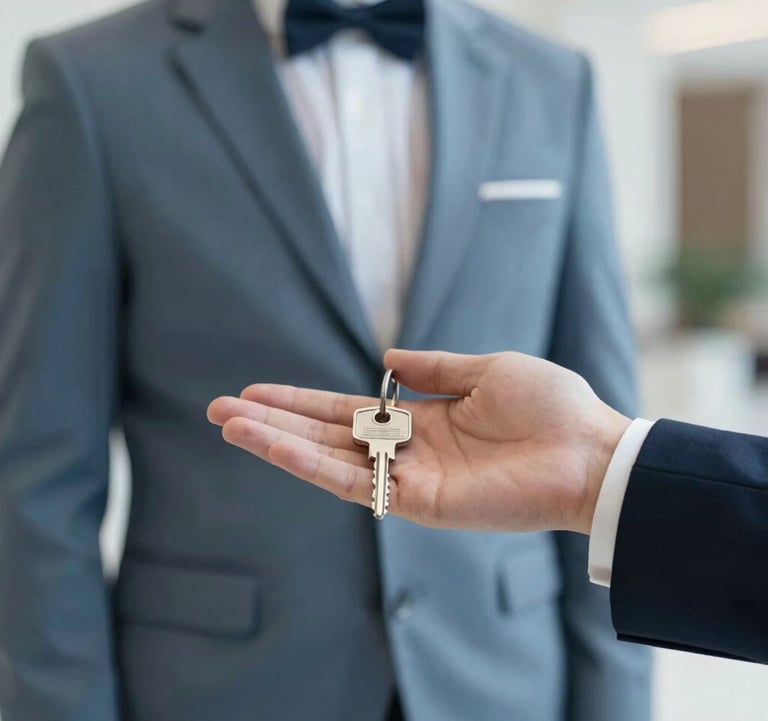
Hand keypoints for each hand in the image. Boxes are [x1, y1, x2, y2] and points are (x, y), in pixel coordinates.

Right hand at [207, 350, 629, 533]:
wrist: (590, 450)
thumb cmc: (549, 406)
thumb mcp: (484, 370)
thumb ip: (433, 368)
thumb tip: (387, 356)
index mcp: (422, 418)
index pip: (346, 409)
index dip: (301, 400)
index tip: (257, 390)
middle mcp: (407, 450)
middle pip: (324, 434)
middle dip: (272, 421)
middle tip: (219, 409)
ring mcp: (408, 478)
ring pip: (327, 460)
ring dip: (275, 441)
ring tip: (228, 423)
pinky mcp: (417, 502)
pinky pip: (353, 482)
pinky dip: (309, 463)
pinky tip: (270, 444)